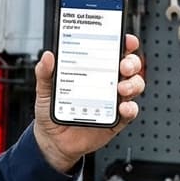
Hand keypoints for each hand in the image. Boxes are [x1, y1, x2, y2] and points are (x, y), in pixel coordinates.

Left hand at [32, 34, 144, 172]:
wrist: (53, 140)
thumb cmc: (52, 112)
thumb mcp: (45, 91)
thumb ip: (45, 74)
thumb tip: (47, 56)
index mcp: (93, 71)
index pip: (112, 53)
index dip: (124, 44)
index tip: (126, 40)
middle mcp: (106, 83)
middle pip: (129, 67)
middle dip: (131, 62)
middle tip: (123, 65)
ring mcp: (113, 101)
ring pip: (134, 86)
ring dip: (133, 84)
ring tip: (121, 88)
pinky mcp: (116, 120)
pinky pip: (129, 112)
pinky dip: (130, 108)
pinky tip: (123, 107)